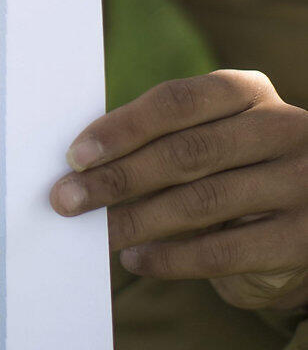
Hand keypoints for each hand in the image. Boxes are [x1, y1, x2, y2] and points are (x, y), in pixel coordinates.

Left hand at [50, 70, 307, 310]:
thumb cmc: (240, 158)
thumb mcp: (218, 129)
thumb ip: (167, 135)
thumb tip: (85, 162)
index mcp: (247, 90)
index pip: (177, 101)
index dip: (123, 127)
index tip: (75, 155)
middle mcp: (281, 128)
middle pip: (185, 153)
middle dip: (117, 178)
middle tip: (66, 199)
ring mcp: (301, 182)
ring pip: (202, 202)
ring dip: (137, 220)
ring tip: (96, 232)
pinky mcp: (306, 238)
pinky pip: (225, 251)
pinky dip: (171, 258)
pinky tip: (136, 259)